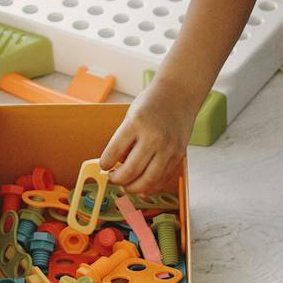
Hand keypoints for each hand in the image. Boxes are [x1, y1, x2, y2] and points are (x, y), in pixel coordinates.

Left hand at [101, 79, 198, 194]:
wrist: (179, 95)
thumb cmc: (152, 103)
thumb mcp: (131, 115)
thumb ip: (125, 140)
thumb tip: (118, 165)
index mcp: (136, 123)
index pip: (114, 151)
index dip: (104, 164)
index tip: (103, 166)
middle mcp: (153, 137)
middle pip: (131, 171)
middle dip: (117, 179)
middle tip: (112, 178)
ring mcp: (168, 148)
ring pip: (148, 180)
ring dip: (133, 187)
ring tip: (126, 185)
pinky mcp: (179, 155)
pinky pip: (162, 178)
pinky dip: (150, 186)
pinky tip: (142, 184)